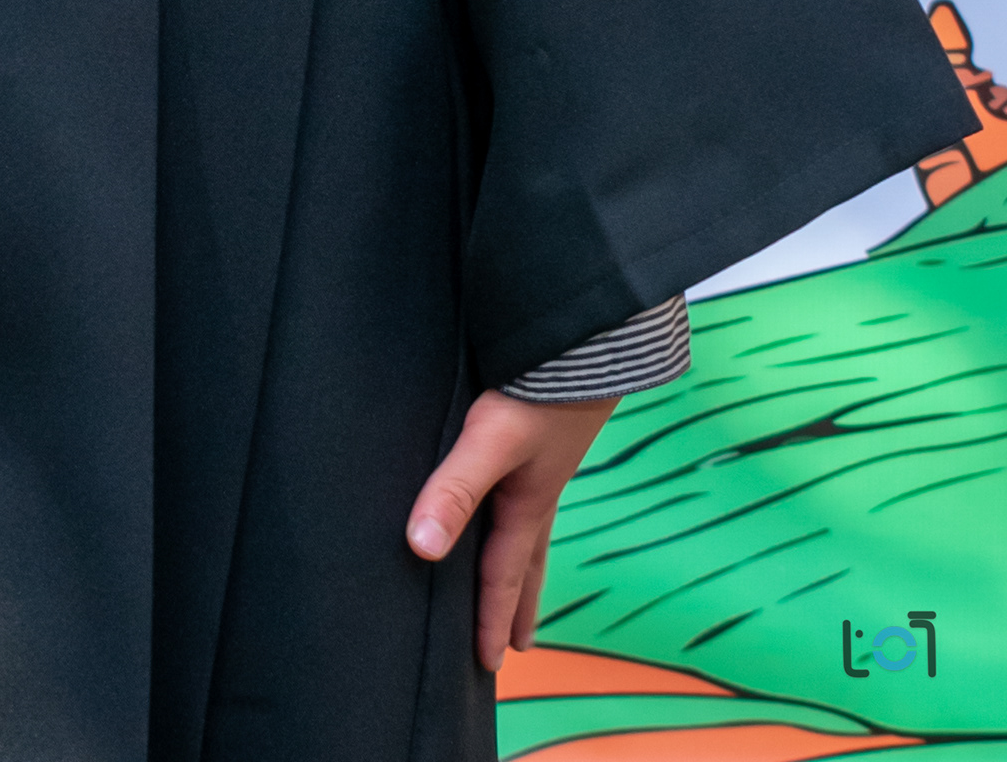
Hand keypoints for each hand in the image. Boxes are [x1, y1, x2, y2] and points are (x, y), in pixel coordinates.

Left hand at [406, 387, 616, 670]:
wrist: (586, 340)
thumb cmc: (538, 391)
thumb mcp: (489, 442)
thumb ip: (454, 489)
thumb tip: (421, 550)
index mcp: (527, 506)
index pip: (502, 576)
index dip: (488, 619)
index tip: (488, 665)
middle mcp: (538, 492)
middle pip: (525, 562)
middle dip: (516, 603)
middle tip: (516, 645)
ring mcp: (545, 463)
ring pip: (531, 528)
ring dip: (523, 561)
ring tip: (519, 581)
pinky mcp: (542, 431)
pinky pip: (529, 490)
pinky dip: (522, 513)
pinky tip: (518, 494)